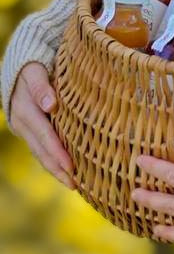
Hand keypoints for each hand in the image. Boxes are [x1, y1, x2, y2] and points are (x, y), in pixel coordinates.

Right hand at [9, 62, 75, 189]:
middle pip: (41, 151)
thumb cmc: (33, 68)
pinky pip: (40, 151)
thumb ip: (41, 87)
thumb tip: (50, 104)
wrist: (17, 71)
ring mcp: (24, 131)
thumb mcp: (35, 72)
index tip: (71, 167)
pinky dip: (52, 163)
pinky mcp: (29, 133)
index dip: (57, 152)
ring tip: (74, 185)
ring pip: (39, 154)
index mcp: (26, 110)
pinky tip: (66, 173)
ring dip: (55, 171)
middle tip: (75, 185)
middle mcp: (22, 124)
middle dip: (58, 169)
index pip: (44, 135)